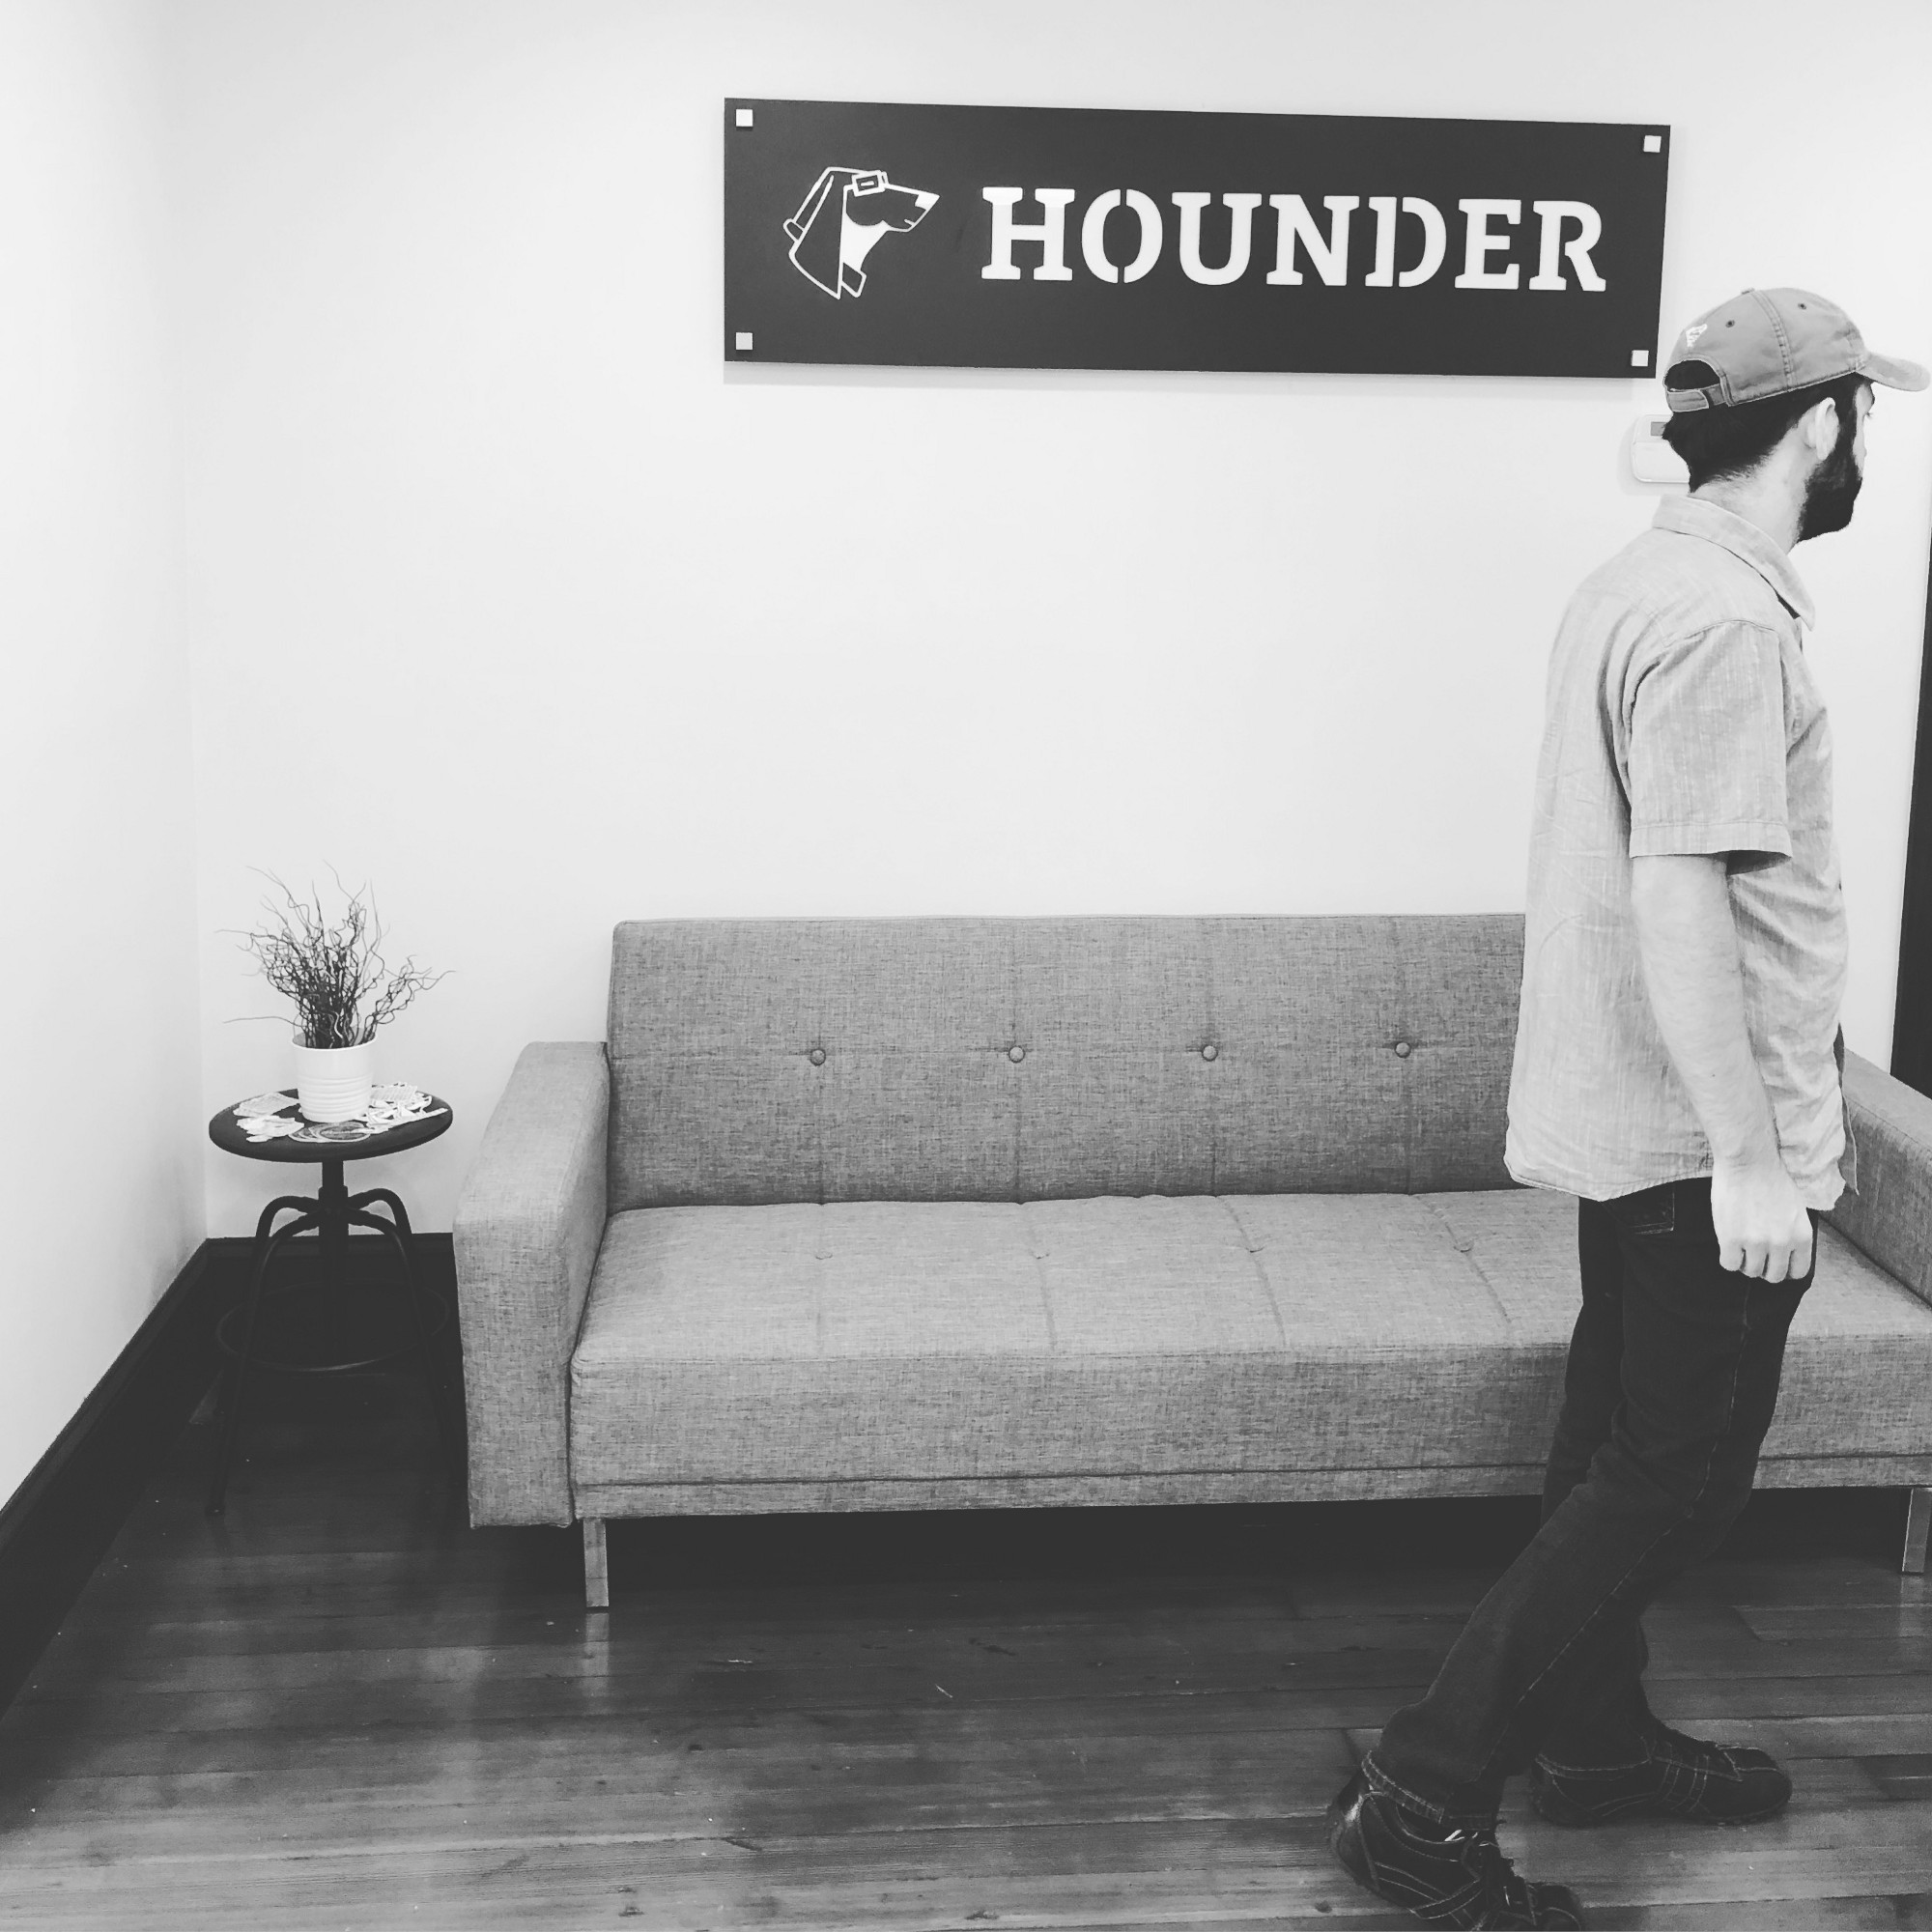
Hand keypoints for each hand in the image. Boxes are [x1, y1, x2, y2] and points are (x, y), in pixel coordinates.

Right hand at [1709, 1158, 1812, 1281]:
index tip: (1774, 1262)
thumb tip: (1784, 1252)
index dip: (1784, 1268)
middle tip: (1754, 1254)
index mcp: (1802, 1236)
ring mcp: (1756, 1243)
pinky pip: (1729, 1265)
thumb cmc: (1770, 1177)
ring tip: (1739, 1245)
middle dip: (1764, 1268)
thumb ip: (1792, 1233)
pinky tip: (1728, 1243)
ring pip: (1751, 1271)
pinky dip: (1728, 1257)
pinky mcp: (1732, 1239)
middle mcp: (1782, 1243)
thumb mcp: (1795, 1209)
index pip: (1798, 1271)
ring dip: (1744, 1262)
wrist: (1748, 1160)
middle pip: (1774, 1276)